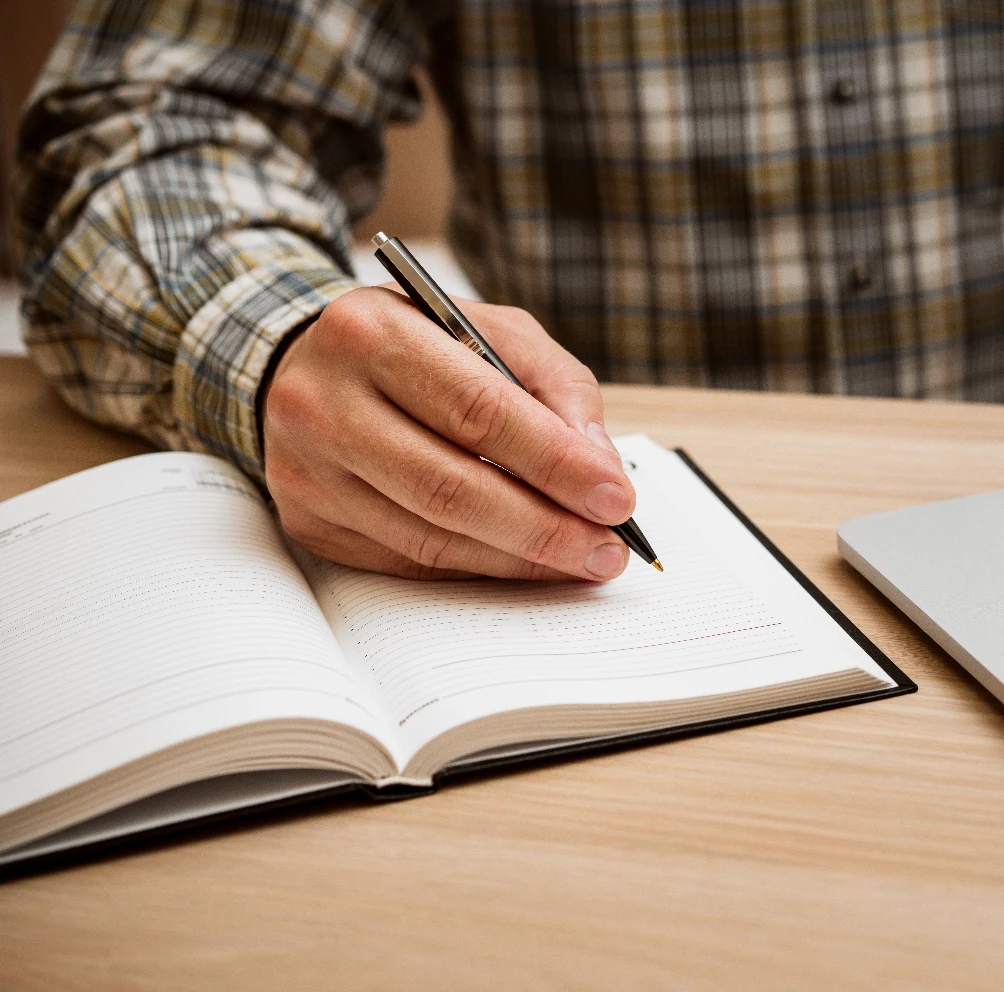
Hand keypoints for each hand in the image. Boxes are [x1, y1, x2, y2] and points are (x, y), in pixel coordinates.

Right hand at [262, 286, 634, 580]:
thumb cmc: (416, 346)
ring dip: (520, 559)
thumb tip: (598, 465)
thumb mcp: (489, 330)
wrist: (304, 367)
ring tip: (581, 560)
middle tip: (608, 547)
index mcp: (371, 333)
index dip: (555, 462)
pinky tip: (524, 562)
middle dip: (545, 527)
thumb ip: (554, 385)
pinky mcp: (309, 522)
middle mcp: (324, 402)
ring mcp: (307, 470)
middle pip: (451, 487)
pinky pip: (409, 561)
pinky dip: (479, 567)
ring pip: (431, 537)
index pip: (479, 411)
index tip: (616, 498)